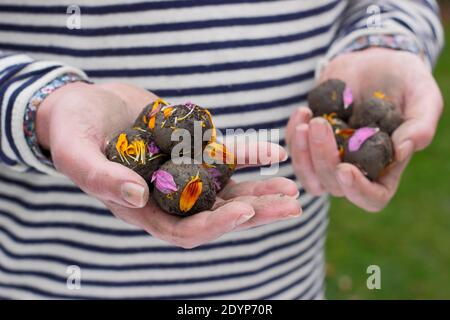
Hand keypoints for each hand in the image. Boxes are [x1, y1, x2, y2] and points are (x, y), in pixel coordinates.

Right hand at [37, 82, 300, 247]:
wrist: (85, 104)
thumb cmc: (72, 130)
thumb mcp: (75, 152)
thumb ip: (100, 177)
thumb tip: (135, 197)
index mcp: (142, 208)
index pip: (183, 230)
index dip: (214, 225)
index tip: (244, 212)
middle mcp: (167, 197)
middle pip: (216, 213)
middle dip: (254, 212)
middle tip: (291, 206)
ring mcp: (182, 174)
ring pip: (227, 189)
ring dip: (260, 189)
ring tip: (292, 188)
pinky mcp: (191, 151)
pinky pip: (224, 156)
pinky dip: (248, 154)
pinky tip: (273, 151)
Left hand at [286, 48, 442, 211]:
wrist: (373, 60)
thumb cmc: (404, 80)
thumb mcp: (422, 95)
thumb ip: (421, 124)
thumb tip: (402, 151)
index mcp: (386, 167)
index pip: (372, 198)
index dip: (358, 191)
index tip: (345, 169)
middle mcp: (356, 168)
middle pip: (333, 185)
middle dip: (323, 158)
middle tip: (319, 124)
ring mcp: (330, 157)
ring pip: (308, 175)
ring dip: (302, 153)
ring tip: (306, 119)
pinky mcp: (310, 142)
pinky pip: (294, 152)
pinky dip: (292, 136)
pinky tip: (302, 111)